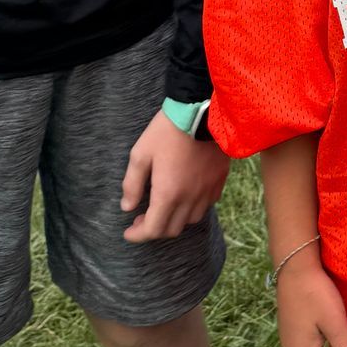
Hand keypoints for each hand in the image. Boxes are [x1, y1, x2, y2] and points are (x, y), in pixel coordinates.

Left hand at [120, 110, 229, 240]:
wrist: (202, 111)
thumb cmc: (167, 130)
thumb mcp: (140, 154)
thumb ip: (132, 184)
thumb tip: (127, 207)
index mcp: (168, 194)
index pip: (152, 229)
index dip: (137, 235)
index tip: (128, 232)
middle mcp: (189, 198)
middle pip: (171, 230)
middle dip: (153, 229)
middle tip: (141, 218)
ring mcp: (207, 191)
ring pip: (190, 220)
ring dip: (174, 219)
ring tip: (163, 207)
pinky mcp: (219, 181)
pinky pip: (206, 205)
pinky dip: (192, 208)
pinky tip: (184, 195)